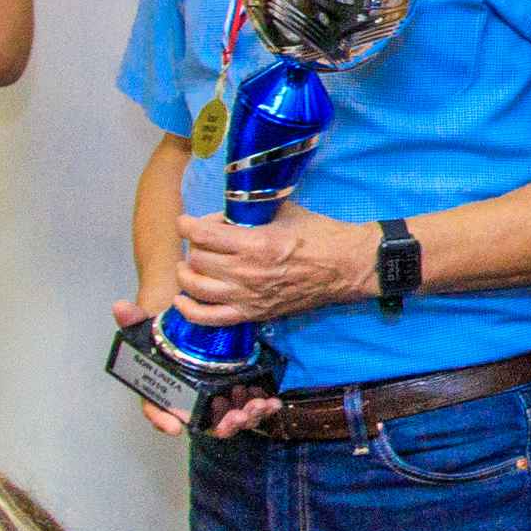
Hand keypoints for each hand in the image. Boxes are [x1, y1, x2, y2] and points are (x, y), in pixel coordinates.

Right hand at [104, 296, 277, 438]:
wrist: (192, 317)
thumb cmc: (168, 326)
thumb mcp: (151, 321)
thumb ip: (134, 318)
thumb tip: (119, 308)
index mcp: (165, 389)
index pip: (158, 410)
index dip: (163, 420)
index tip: (175, 427)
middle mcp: (190, 399)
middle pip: (203, 422)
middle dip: (221, 424)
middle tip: (234, 417)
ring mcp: (215, 397)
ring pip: (230, 418)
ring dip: (246, 417)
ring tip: (258, 406)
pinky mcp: (236, 391)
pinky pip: (249, 406)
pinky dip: (262, 406)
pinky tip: (271, 401)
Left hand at [172, 201, 372, 324]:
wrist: (347, 267)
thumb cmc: (319, 235)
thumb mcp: (283, 212)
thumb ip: (250, 212)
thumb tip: (225, 214)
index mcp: (254, 243)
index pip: (201, 234)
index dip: (187, 225)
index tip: (187, 221)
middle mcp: (246, 272)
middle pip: (196, 259)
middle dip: (193, 245)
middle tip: (203, 240)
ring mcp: (249, 297)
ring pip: (196, 287)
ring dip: (187, 273)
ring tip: (190, 265)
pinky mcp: (254, 314)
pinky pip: (210, 318)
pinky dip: (190, 310)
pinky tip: (183, 299)